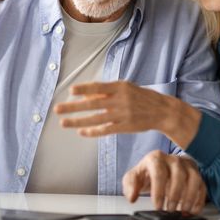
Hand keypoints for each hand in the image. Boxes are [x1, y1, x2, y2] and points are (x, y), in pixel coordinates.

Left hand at [54, 81, 200, 147]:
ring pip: (96, 119)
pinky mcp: (125, 127)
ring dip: (78, 121)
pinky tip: (81, 132)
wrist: (162, 111)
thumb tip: (85, 95)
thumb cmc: (140, 97)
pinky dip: (92, 131)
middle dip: (73, 107)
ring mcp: (123, 115)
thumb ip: (106, 91)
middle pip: (93, 104)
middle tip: (57, 109)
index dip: (84, 89)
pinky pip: (105, 130)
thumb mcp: (125, 88)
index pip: (98, 87)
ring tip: (63, 123)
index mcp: (120, 87)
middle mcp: (121, 100)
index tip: (70, 91)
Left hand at [123, 151, 206, 213]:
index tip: (158, 206)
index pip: (159, 173)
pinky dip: (199, 199)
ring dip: (189, 197)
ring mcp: (186, 166)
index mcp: (156, 158)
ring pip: (194, 178)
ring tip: (182, 210)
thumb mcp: (133, 177)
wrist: (160, 167)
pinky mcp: (196, 174)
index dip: (159, 191)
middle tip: (169, 210)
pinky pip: (202, 186)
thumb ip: (130, 186)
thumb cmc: (147, 173)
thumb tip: (132, 197)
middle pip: (179, 174)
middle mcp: (173, 159)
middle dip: (175, 195)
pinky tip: (192, 210)